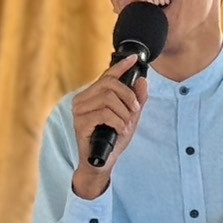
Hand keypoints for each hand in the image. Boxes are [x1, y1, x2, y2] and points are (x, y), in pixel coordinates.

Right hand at [70, 54, 148, 198]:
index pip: (107, 75)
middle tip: (134, 111)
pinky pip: (104, 113)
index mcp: (92, 96)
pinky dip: (118, 122)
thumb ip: (137, 100)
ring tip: (125, 125)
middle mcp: (82, 100)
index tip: (134, 59)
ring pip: (108, 98)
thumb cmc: (112, 140)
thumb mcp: (130, 118)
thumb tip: (143, 81)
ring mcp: (79, 111)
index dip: (121, 66)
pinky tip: (120, 130)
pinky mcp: (80, 123)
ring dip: (123, 113)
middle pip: (109, 84)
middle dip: (128, 97)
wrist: (101, 163)